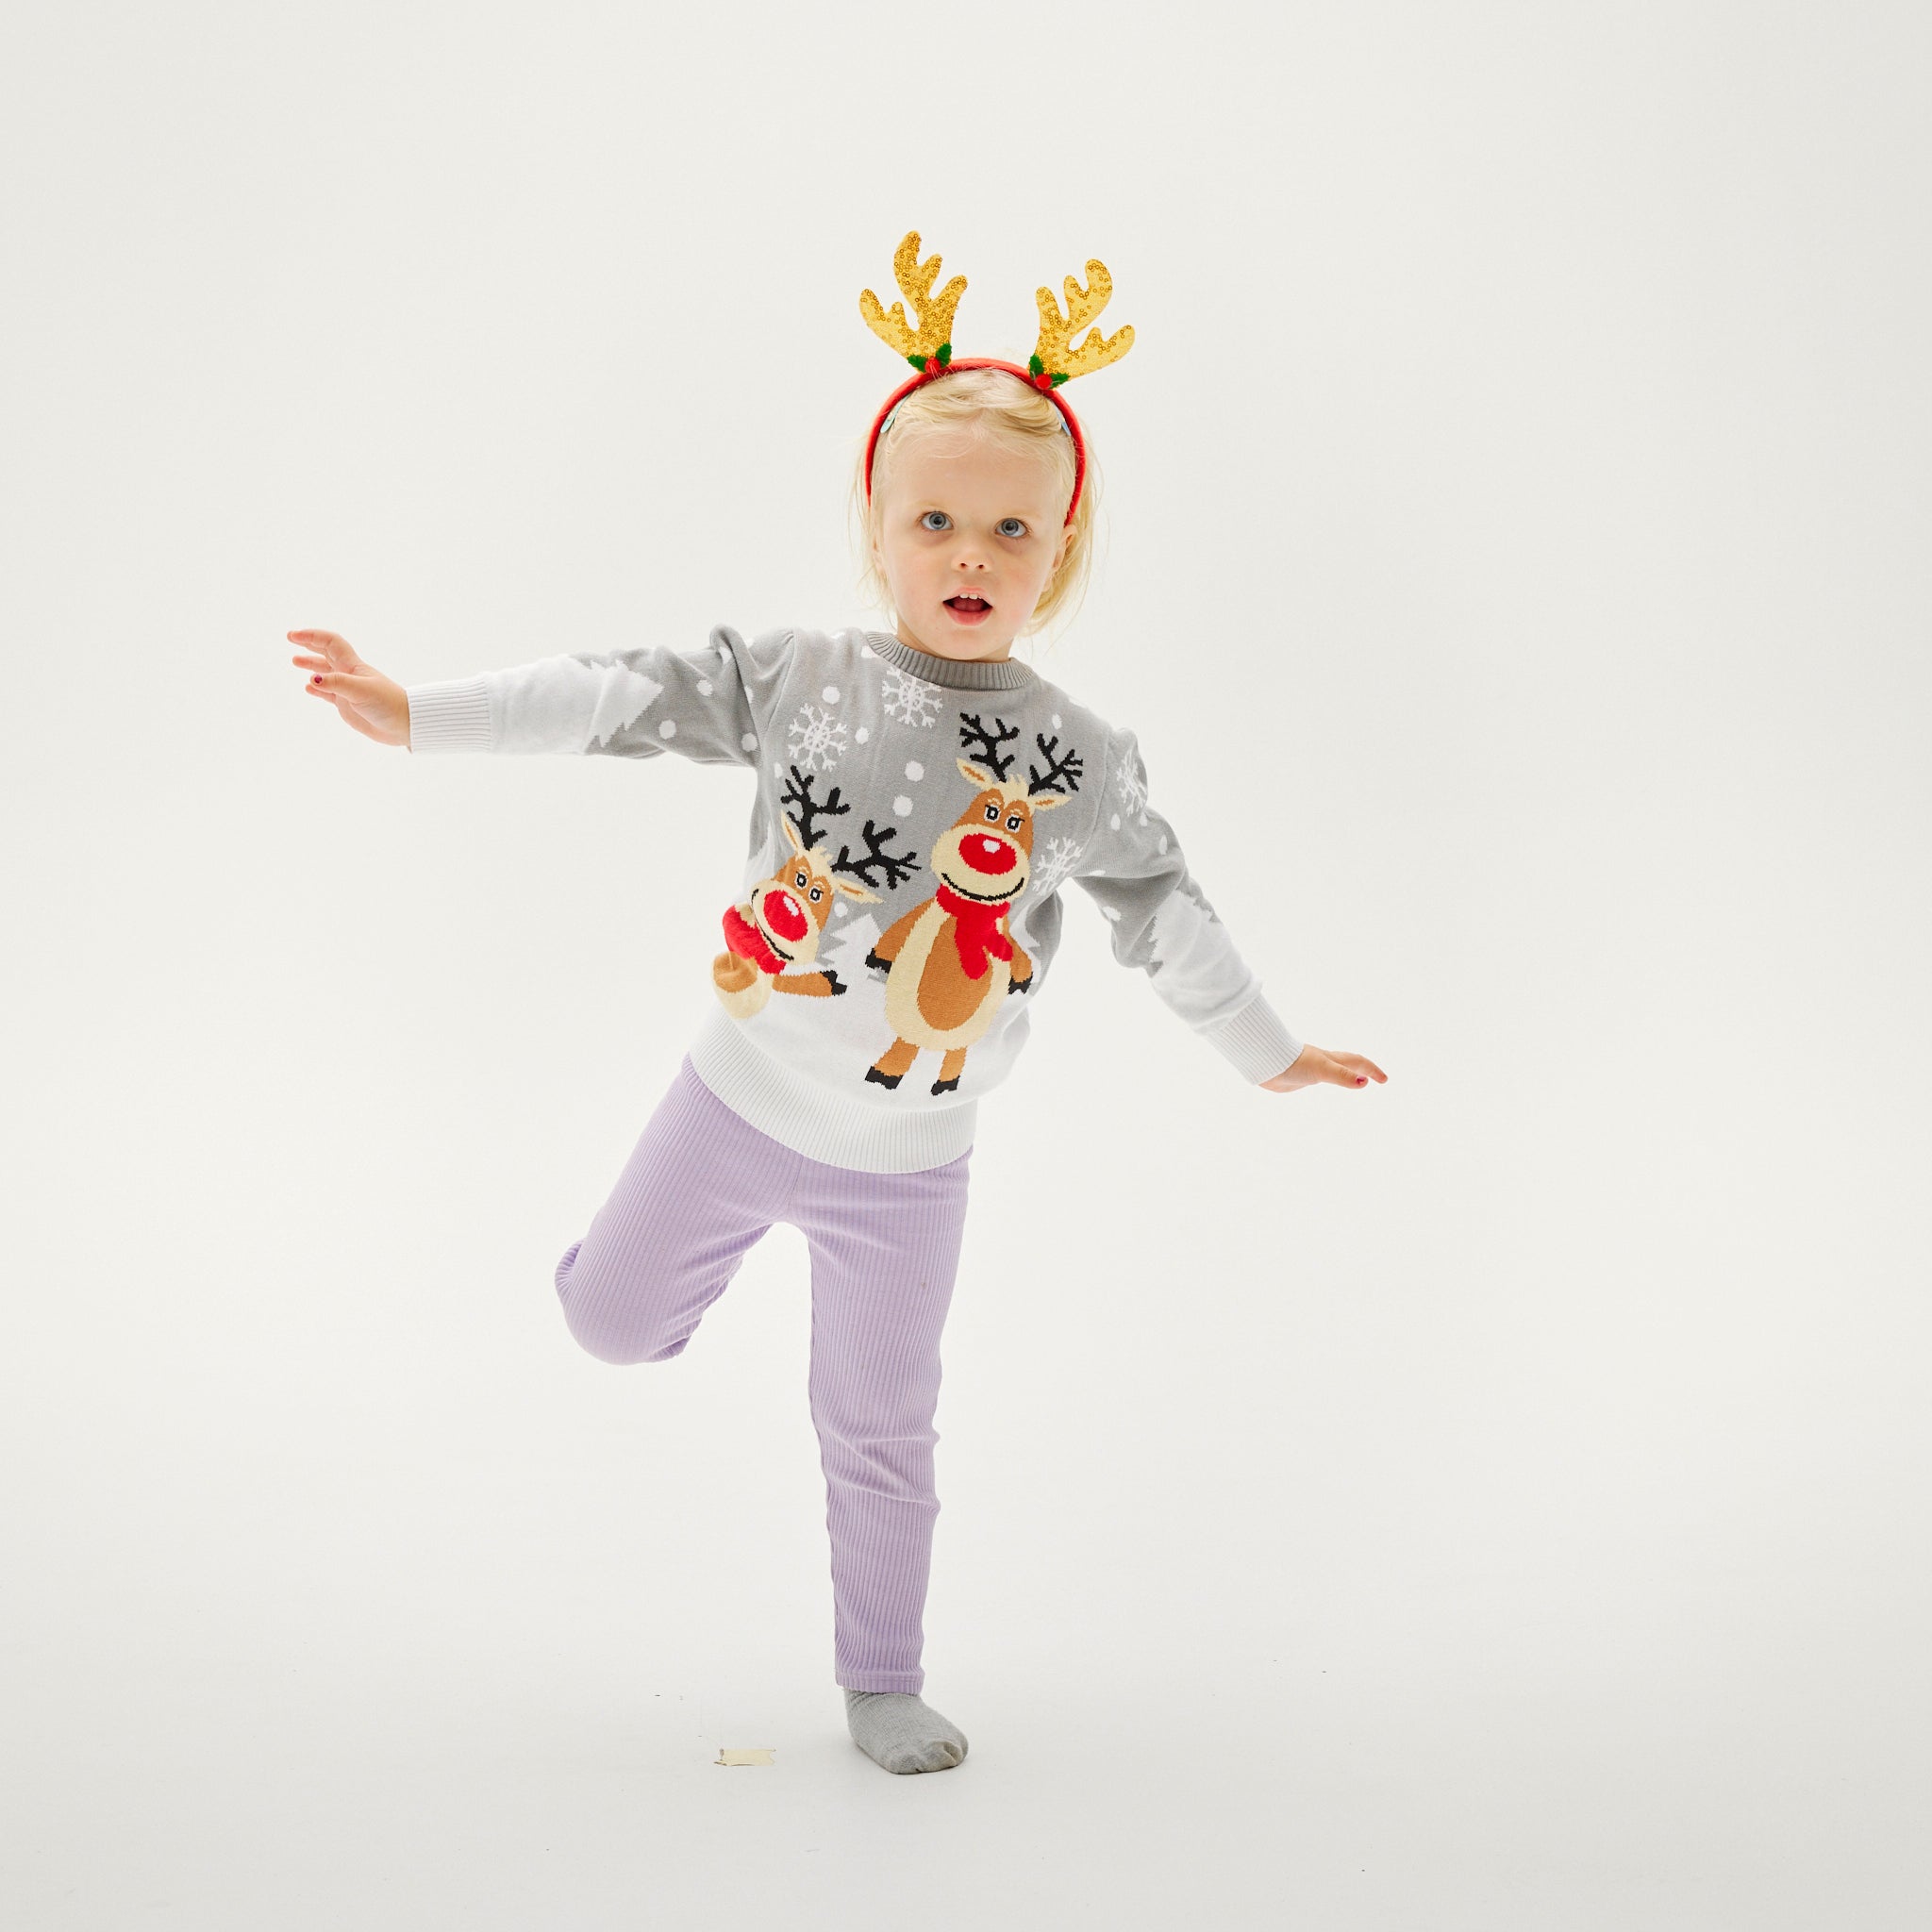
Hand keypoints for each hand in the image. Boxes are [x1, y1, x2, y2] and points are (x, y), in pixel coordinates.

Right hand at [289, 630, 410, 745]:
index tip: (294, 636)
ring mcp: (348, 690)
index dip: (312, 636)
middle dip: (309, 644)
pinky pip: (328, 694)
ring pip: (325, 673)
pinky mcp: (348, 705)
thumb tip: (312, 679)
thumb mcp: (361, 691)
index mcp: (353, 665)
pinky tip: (308, 688)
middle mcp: (349, 674)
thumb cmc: (387, 704)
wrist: (404, 725)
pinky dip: (317, 689)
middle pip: (326, 653)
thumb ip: (337, 684)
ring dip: (310, 665)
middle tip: (290, 638)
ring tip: (295, 661)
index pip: (330, 643)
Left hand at [1262, 1044, 1386, 1092]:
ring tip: (1356, 1080)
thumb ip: (1342, 1077)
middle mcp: (1324, 1062)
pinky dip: (1329, 1078)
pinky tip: (1323, 1081)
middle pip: (1349, 1063)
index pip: (1358, 1062)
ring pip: (1335, 1070)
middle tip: (1376, 1079)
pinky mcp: (1300, 1076)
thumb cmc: (1294, 1063)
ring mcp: (1312, 1068)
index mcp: (1331, 1059)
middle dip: (1364, 1070)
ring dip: (1348, 1073)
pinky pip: (1320, 1076)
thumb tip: (1364, 1083)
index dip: (1372, 1070)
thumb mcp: (1323, 1070)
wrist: (1266, 1062)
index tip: (1384, 1080)